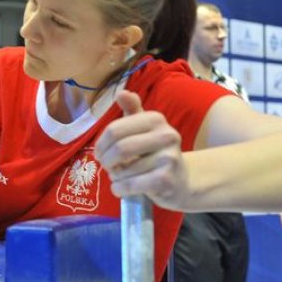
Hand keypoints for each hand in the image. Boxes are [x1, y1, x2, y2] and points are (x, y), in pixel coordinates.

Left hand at [94, 90, 186, 209]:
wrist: (181, 181)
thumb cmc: (155, 153)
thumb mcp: (143, 129)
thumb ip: (131, 111)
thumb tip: (121, 92)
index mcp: (155, 119)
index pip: (115, 130)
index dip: (101, 144)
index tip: (99, 153)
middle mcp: (166, 135)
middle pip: (119, 148)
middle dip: (106, 160)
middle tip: (106, 167)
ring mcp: (169, 158)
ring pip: (124, 170)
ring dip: (114, 177)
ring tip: (120, 177)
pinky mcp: (166, 180)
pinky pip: (131, 185)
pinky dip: (119, 189)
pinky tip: (121, 188)